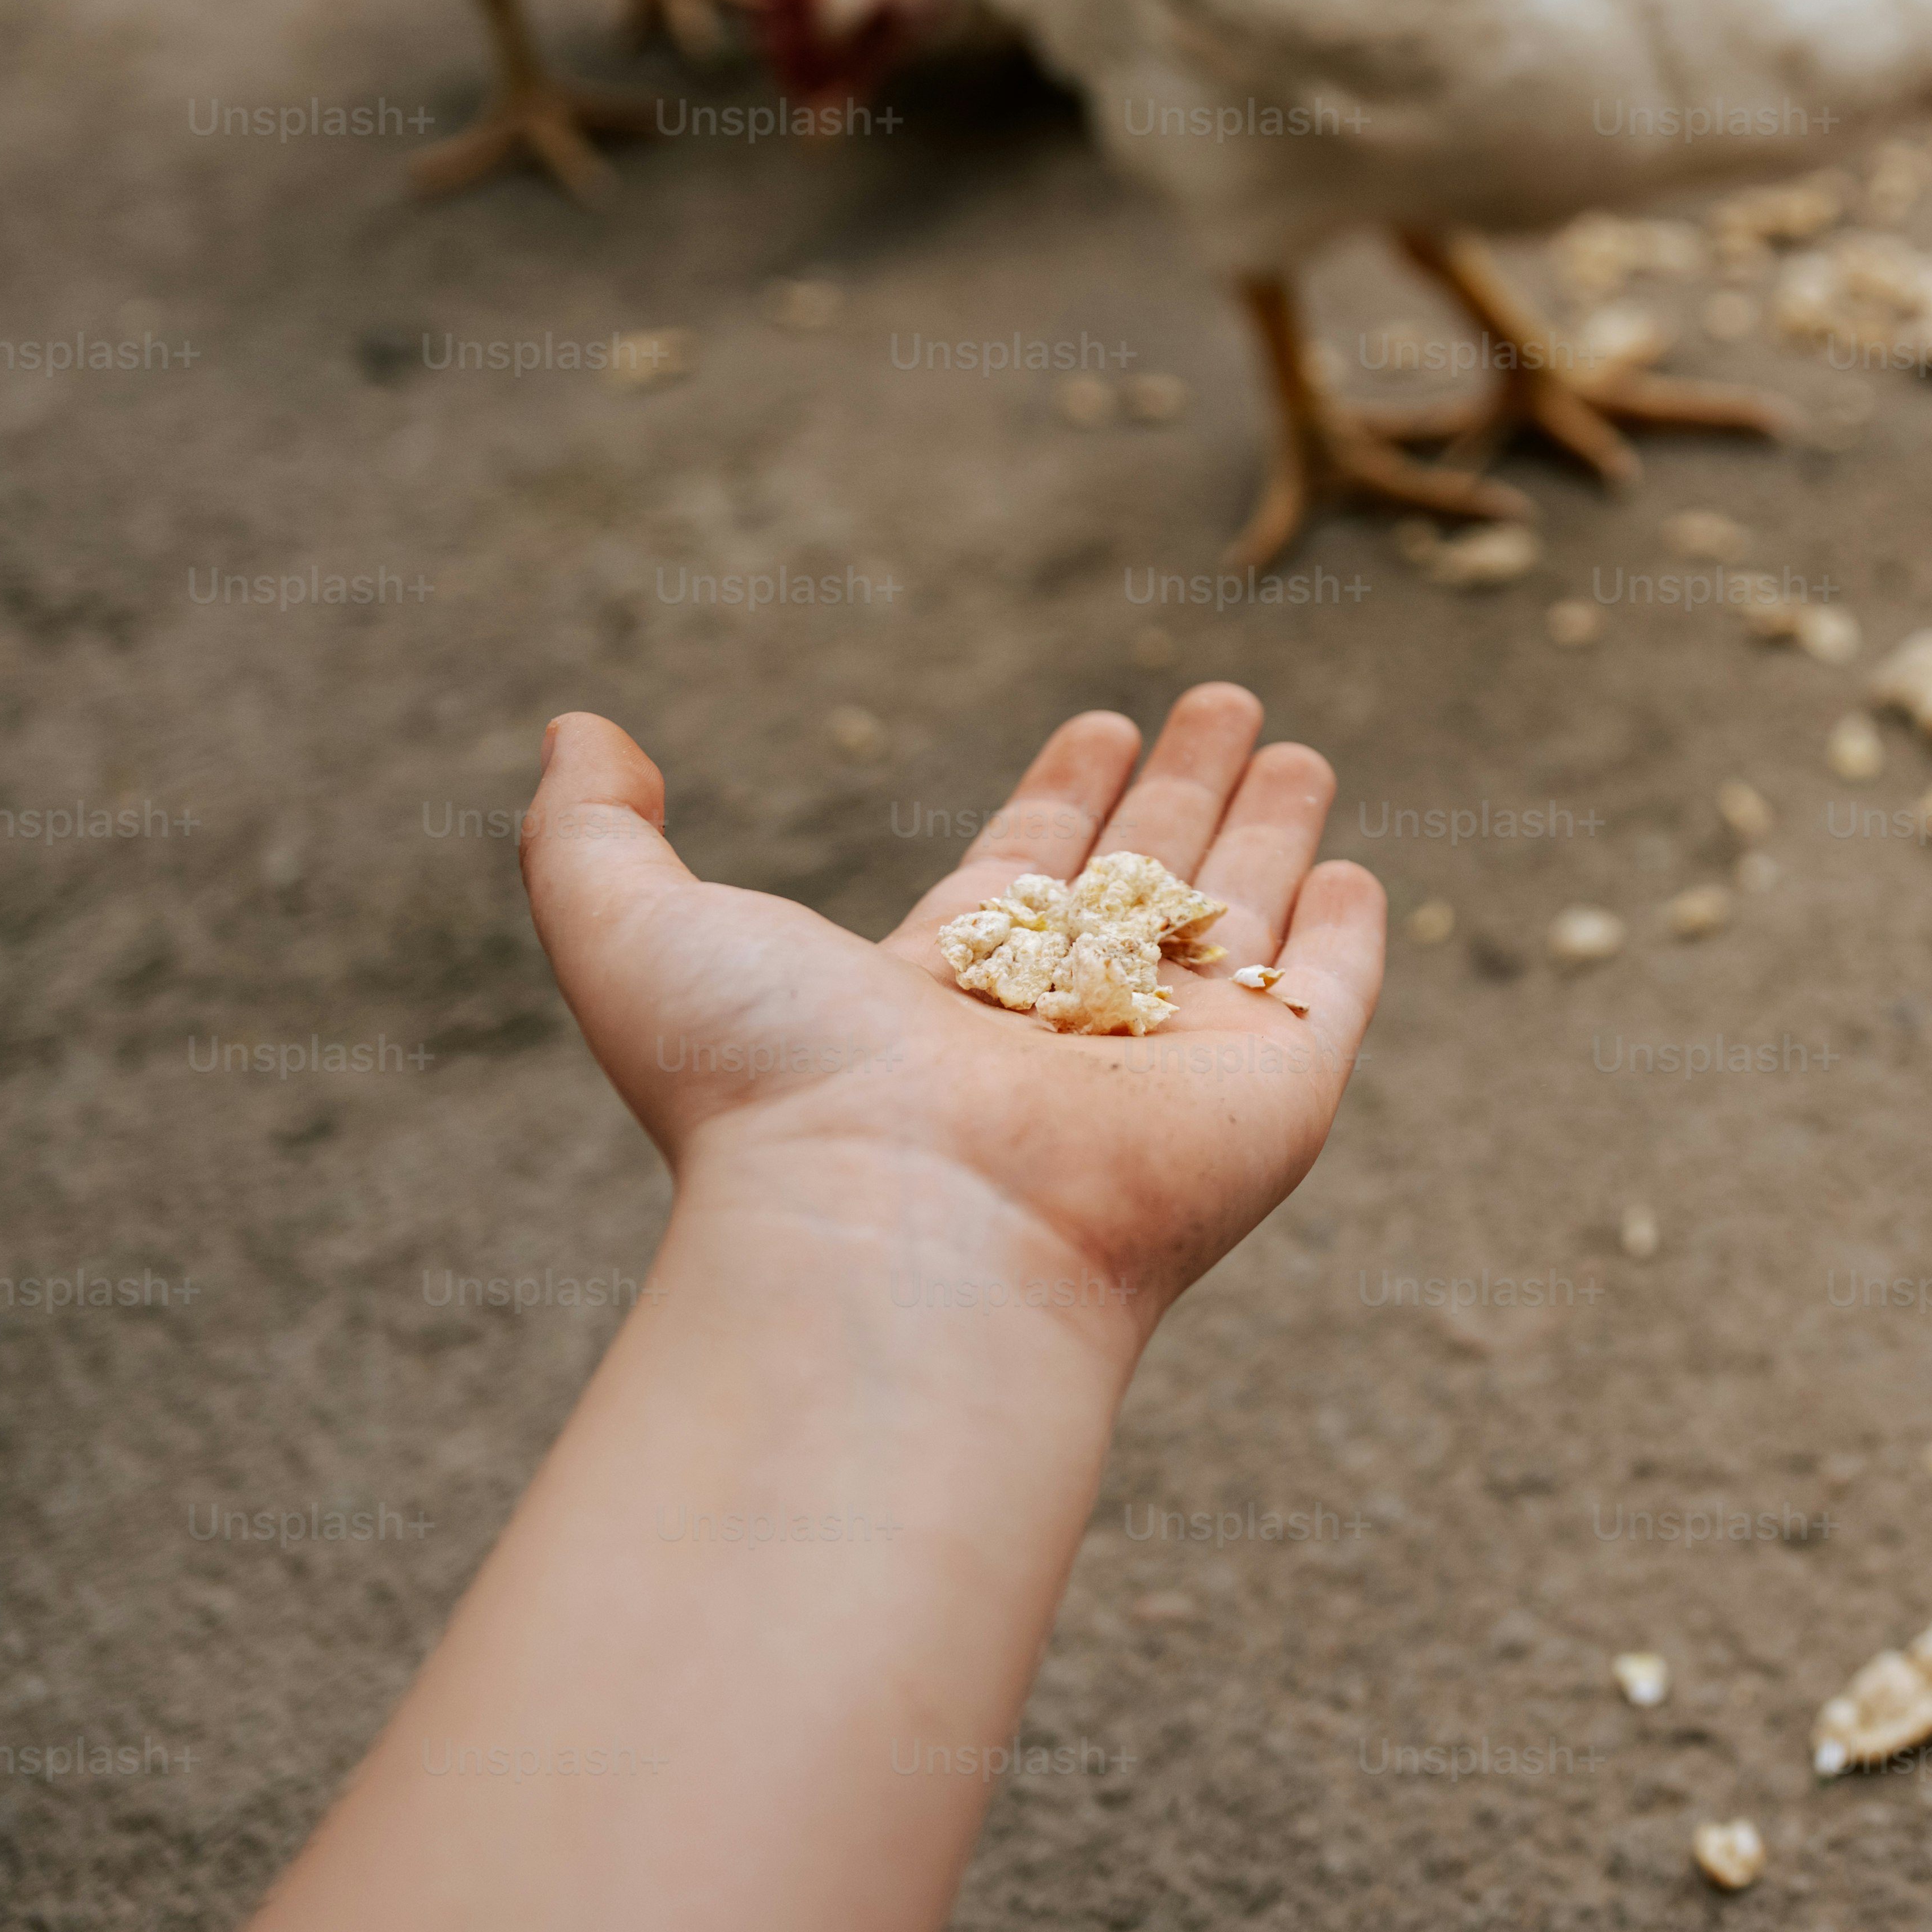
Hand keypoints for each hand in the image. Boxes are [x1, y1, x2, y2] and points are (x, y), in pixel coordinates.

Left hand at [518, 685, 1384, 1349]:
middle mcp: (1066, 1025)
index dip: (1060, 794)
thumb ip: (591, 830)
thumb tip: (577, 729)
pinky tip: (1354, 874)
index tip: (1099, 723)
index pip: (1025, 871)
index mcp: (945, 993)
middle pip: (1139, 877)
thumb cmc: (765, 1093)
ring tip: (1293, 743)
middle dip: (1178, 787)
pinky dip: (1351, 936)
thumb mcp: (633, 929)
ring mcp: (1178, 1062)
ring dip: (1270, 829)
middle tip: (1218, 700)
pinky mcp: (1275, 1087)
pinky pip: (1328, 992)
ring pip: (1237, 917)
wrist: (903, 1231)